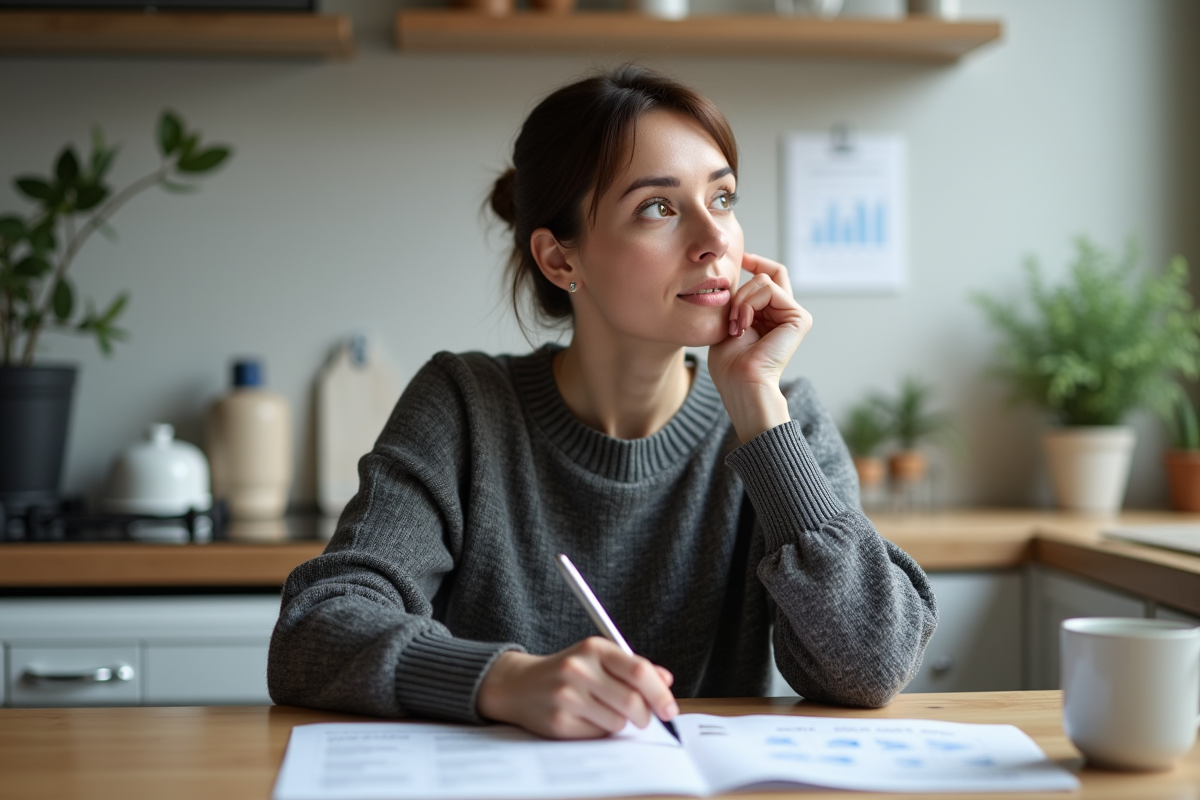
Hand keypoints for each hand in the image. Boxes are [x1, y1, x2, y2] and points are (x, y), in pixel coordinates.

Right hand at [476, 637, 677, 739]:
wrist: (519, 685)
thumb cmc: (566, 671)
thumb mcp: (598, 658)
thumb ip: (632, 667)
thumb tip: (666, 680)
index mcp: (594, 648)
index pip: (638, 670)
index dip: (660, 693)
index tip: (669, 709)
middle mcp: (579, 668)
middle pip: (632, 701)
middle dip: (645, 716)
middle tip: (644, 719)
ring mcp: (566, 695)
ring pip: (617, 721)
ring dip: (621, 723)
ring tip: (606, 713)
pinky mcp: (558, 721)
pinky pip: (597, 734)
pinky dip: (601, 731)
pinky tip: (587, 719)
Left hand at [708, 253, 811, 442]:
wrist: (740, 383)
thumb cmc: (729, 363)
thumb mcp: (728, 322)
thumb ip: (737, 300)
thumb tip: (736, 276)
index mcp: (771, 316)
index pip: (770, 277)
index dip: (756, 262)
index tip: (740, 257)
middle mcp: (786, 314)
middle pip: (765, 275)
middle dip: (740, 291)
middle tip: (731, 319)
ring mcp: (794, 315)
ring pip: (764, 281)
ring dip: (741, 300)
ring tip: (736, 325)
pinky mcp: (799, 318)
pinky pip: (769, 289)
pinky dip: (750, 303)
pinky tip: (745, 324)